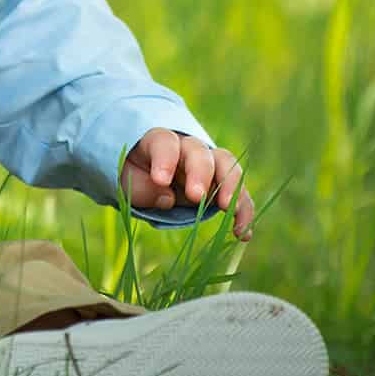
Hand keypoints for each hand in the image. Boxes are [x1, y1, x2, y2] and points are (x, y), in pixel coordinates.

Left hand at [123, 129, 254, 240]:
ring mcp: (210, 164)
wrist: (152, 176)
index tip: (160, 180)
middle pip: (199, 151)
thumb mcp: (130, 182)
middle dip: (200, 172)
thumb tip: (168, 198)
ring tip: (228, 209)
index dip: (164, 159)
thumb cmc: (138, 176)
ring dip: (230, 186)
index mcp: (160, 142)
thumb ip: (143, 189)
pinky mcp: (224, 184)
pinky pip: (240, 193)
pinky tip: (243, 233)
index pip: (165, 143)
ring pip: (227, 165)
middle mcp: (188, 148)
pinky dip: (244, 211)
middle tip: (196, 196)